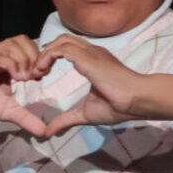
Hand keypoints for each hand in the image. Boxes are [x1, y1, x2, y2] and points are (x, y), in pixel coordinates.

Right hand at [0, 36, 51, 133]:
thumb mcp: (8, 111)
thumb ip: (27, 118)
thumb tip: (45, 132)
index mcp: (6, 61)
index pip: (28, 45)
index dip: (38, 57)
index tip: (41, 75)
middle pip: (22, 40)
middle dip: (34, 57)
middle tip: (35, 76)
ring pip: (12, 45)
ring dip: (24, 60)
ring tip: (25, 78)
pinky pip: (0, 58)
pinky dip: (12, 65)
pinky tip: (16, 79)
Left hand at [37, 34, 152, 133]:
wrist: (136, 100)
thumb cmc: (118, 106)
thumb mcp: (85, 114)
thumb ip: (66, 120)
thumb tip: (49, 132)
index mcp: (92, 61)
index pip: (68, 48)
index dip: (50, 58)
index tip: (41, 76)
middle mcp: (91, 52)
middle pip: (62, 39)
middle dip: (44, 53)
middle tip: (36, 73)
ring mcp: (90, 52)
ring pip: (60, 40)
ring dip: (44, 54)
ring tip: (37, 73)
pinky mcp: (87, 57)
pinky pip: (61, 49)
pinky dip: (47, 57)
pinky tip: (42, 71)